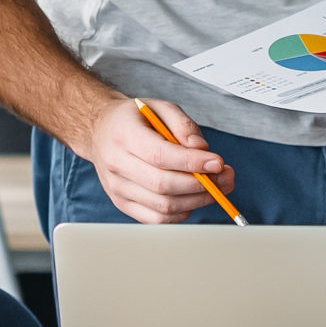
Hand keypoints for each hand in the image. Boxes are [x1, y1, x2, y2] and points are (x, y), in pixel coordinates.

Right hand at [82, 98, 236, 223]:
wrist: (100, 131)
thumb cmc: (134, 119)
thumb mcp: (160, 107)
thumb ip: (183, 124)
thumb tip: (202, 150)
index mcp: (124, 135)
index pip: (159, 155)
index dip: (192, 163)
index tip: (218, 163)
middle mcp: (116, 164)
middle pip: (163, 185)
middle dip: (201, 185)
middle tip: (225, 177)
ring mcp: (117, 188)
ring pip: (163, 206)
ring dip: (197, 201)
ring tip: (216, 188)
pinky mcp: (122, 204)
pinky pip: (156, 219)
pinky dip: (181, 213)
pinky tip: (193, 198)